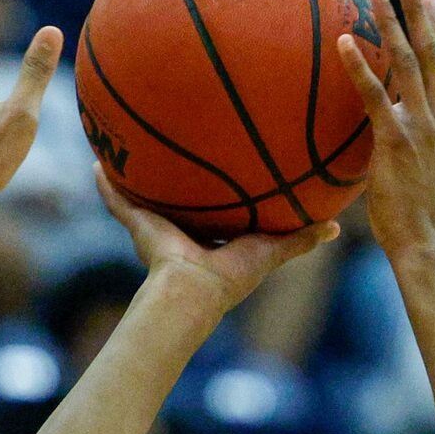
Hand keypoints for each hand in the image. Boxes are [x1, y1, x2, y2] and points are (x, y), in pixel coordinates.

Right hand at [95, 166, 337, 320]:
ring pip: (144, 197)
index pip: (216, 209)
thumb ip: (301, 238)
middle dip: (174, 178)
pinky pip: (117, 200)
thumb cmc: (234, 275)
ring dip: (135, 176)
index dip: (218, 190)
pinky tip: (97, 162)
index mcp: (211, 239)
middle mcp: (182, 233)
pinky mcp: (137, 224)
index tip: (222, 166)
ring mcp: (156, 228)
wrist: (194, 288)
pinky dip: (106, 185)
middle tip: (175, 145)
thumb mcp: (273, 249)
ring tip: (127, 145)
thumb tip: (337, 228)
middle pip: (177, 199)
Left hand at [337, 0, 434, 261]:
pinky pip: (374, 95)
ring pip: (407, 63)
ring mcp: (420, 126)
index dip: (434, 29)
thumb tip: (385, 128)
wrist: (422, 241)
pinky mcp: (395, 140)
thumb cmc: (413, 214)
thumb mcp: (419, 169)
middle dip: (418, 10)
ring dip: (390, 24)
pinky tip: (343, 42)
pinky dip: (360, 66)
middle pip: (430, 51)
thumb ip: (408, 141)